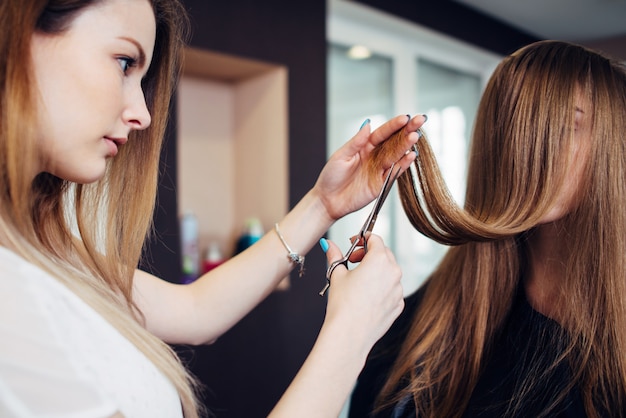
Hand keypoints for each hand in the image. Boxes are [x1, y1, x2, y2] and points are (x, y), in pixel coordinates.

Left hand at [313, 114, 425, 220]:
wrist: (328, 200)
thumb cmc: (331, 176)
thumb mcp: (340, 156)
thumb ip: (356, 142)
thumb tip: (368, 125)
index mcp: (365, 146)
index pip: (382, 133)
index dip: (394, 125)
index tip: (405, 118)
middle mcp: (375, 156)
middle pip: (394, 141)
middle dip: (407, 130)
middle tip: (420, 119)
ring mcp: (380, 169)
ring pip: (397, 155)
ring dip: (406, 145)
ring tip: (415, 136)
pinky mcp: (382, 183)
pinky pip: (395, 172)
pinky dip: (403, 164)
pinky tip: (411, 155)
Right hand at [322, 234, 403, 352]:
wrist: (350, 333)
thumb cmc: (343, 305)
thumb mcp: (336, 274)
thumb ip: (334, 255)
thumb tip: (328, 245)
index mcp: (379, 260)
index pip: (375, 239)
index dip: (362, 239)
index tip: (354, 244)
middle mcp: (394, 272)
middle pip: (384, 254)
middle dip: (369, 254)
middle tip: (354, 260)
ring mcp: (398, 290)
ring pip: (389, 272)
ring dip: (377, 271)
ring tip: (359, 280)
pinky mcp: (398, 305)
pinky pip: (392, 290)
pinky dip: (382, 288)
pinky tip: (366, 296)